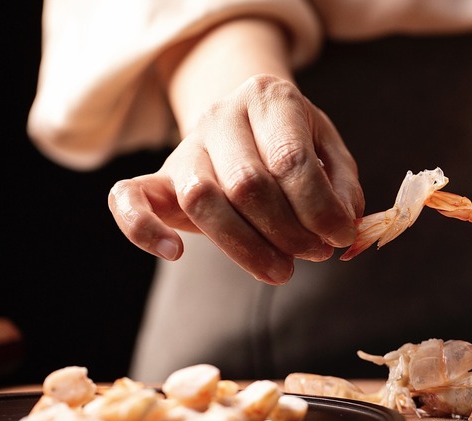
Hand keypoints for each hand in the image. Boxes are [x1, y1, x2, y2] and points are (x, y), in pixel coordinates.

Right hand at [108, 75, 363, 283]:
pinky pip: (127, 198)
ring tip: (281, 271)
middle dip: (288, 232)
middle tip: (314, 254)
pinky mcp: (158, 177)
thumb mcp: (329, 149)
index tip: (340, 238)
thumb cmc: (292, 140)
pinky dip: (143, 230)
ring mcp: (186, 145)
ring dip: (245, 247)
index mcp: (270, 98)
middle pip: (247, 184)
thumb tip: (344, 223)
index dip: (319, 209)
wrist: (246, 118)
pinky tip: (176, 253)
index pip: (290, 159)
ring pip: (201, 199)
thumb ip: (342, 184)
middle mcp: (222, 115)